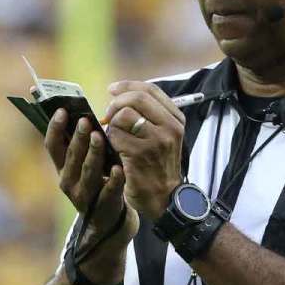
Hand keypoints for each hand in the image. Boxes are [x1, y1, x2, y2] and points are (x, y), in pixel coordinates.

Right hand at [44, 108, 137, 243]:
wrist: (105, 217)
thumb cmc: (94, 179)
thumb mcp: (81, 162)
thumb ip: (78, 142)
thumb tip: (78, 111)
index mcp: (61, 167)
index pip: (52, 145)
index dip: (55, 128)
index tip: (62, 111)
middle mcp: (68, 181)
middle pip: (71, 156)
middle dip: (77, 138)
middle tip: (85, 121)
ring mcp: (84, 195)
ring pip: (88, 171)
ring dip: (93, 153)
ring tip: (99, 136)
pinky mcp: (103, 205)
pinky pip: (108, 190)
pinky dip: (113, 179)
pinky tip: (118, 167)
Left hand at [101, 81, 185, 219]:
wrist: (163, 199)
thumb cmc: (158, 166)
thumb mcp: (164, 136)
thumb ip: (149, 115)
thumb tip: (119, 94)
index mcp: (176, 119)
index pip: (150, 90)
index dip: (128, 86)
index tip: (112, 89)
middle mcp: (170, 127)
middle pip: (137, 98)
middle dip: (116, 102)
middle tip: (108, 114)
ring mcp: (156, 141)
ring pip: (124, 115)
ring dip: (112, 124)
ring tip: (114, 136)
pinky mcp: (139, 154)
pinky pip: (115, 135)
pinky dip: (109, 139)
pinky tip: (113, 149)